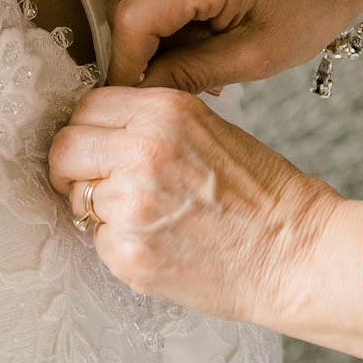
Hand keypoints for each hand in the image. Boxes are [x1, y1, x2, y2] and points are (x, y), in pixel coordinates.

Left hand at [49, 85, 350, 325]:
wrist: (297, 254)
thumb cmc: (264, 196)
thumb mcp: (209, 130)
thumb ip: (151, 125)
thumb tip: (101, 134)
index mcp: (163, 112)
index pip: (86, 108)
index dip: (89, 131)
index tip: (98, 149)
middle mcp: (140, 151)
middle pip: (65, 149)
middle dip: (75, 168)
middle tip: (100, 186)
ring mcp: (129, 205)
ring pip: (78, 198)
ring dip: (101, 210)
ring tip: (149, 220)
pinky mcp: (127, 253)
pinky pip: (97, 241)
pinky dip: (119, 246)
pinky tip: (159, 245)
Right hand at [107, 0, 362, 90]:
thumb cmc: (310, 7)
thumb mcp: (255, 57)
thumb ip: (188, 74)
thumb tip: (135, 94)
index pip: (132, 19)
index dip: (124, 65)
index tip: (131, 99)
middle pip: (126, 2)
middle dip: (140, 49)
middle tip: (174, 79)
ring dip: (153, 29)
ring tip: (200, 46)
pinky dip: (165, 6)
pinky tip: (201, 19)